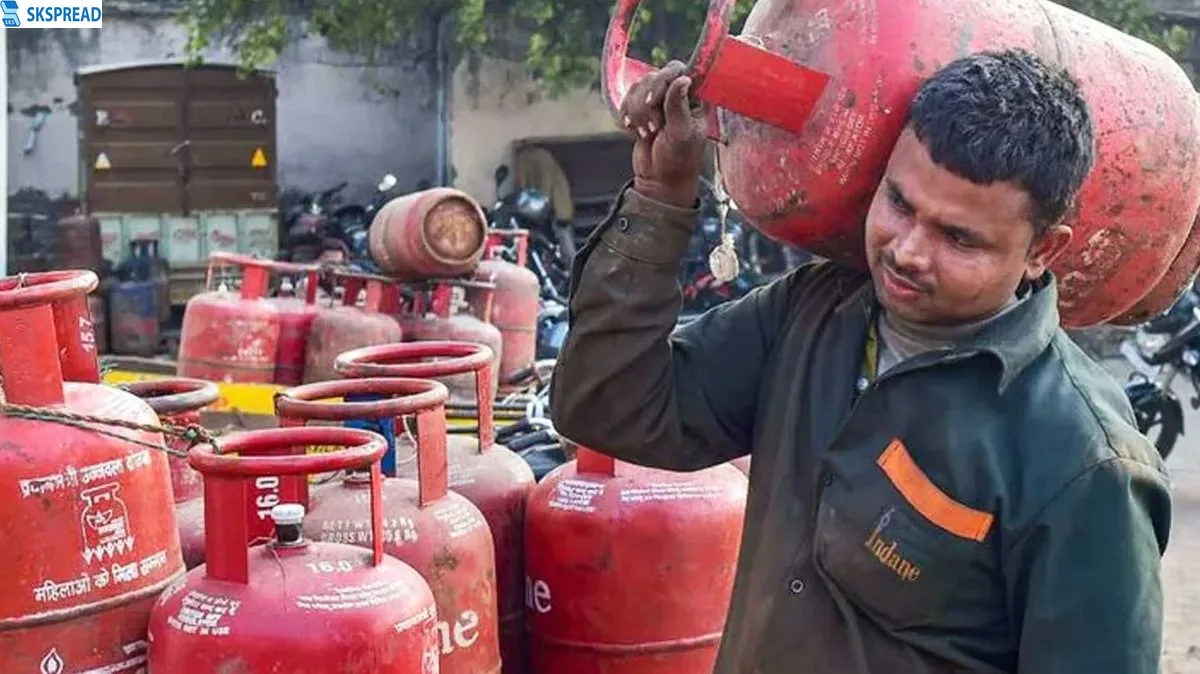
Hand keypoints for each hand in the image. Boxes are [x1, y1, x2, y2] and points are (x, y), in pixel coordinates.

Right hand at [621, 60, 704, 207]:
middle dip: (647, 104)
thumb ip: (678, 106)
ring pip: (637, 87)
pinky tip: (633, 131)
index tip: (655, 101)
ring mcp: (657, 101)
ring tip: (646, 134)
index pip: (677, 70)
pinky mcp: (640, 109)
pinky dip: (627, 115)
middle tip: (654, 128)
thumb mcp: (681, 134)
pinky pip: (627, 99)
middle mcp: (676, 94)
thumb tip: (683, 78)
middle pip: (653, 77)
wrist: (659, 181)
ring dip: (637, 112)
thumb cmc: (678, 161)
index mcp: (694, 98)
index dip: (663, 81)